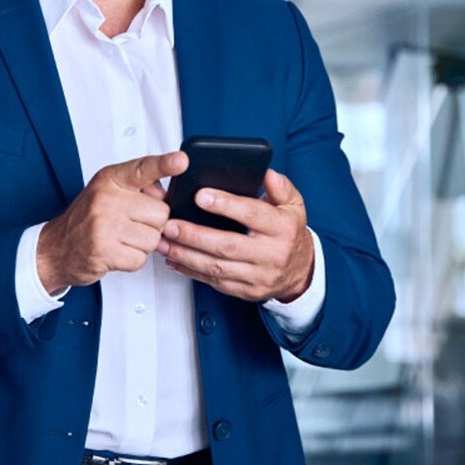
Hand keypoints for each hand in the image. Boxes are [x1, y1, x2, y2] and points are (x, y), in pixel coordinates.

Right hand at [37, 151, 187, 293]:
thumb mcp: (108, 191)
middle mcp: (107, 199)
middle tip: (130, 224)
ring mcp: (104, 225)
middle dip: (152, 223)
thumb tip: (166, 195)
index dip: (164, 164)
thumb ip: (138, 187)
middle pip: (160, 212)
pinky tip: (116, 252)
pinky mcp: (104, 250)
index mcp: (110, 180)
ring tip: (121, 238)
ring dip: (142, 244)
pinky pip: (141, 258)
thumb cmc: (87, 219)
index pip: (143, 168)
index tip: (181, 160)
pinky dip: (132, 260)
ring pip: (153, 238)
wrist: (56, 248)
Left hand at [158, 169, 313, 302]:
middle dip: (195, 235)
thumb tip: (265, 173)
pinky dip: (191, 271)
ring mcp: (258, 276)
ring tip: (164, 242)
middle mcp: (271, 254)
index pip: (252, 214)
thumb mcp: (293, 204)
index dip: (225, 205)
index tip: (200, 196)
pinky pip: (214, 282)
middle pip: (228, 246)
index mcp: (282, 229)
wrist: (300, 271)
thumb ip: (279, 186)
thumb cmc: (289, 233)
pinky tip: (174, 259)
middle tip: (170, 224)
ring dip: (186, 255)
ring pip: (216, 268)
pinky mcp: (246, 291)